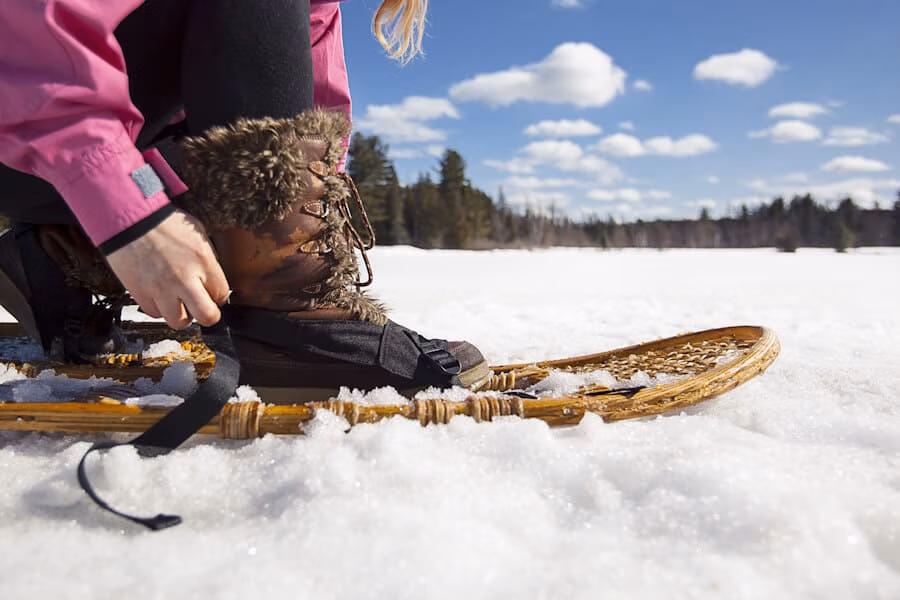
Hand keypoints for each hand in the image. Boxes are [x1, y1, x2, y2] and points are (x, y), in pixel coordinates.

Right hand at [106, 209, 229, 328]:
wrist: (128, 218)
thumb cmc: (162, 222)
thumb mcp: (197, 234)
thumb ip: (208, 260)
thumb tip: (212, 280)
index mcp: (202, 261)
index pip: (221, 294)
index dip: (217, 295)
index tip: (211, 292)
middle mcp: (184, 278)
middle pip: (207, 316)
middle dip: (208, 314)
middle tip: (203, 308)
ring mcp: (161, 289)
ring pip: (179, 322)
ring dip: (181, 314)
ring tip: (179, 303)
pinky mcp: (140, 293)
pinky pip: (154, 313)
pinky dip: (159, 308)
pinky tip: (160, 296)